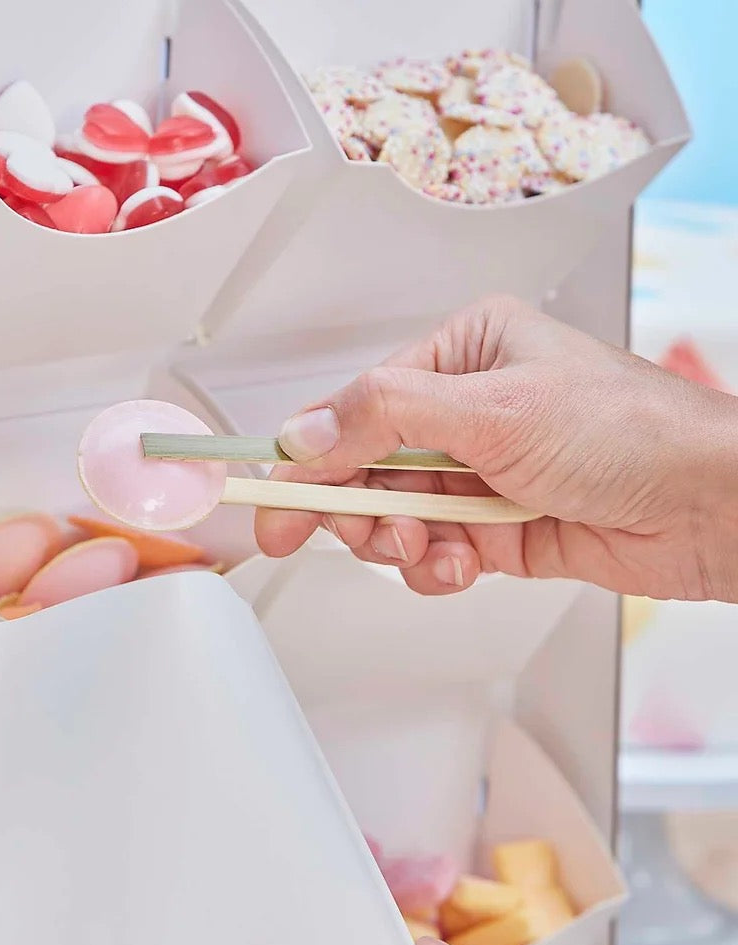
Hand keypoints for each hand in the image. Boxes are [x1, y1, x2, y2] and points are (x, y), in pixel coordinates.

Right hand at [255, 295, 737, 601]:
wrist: (710, 506)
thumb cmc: (631, 432)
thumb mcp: (494, 409)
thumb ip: (384, 417)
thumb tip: (304, 432)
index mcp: (460, 355)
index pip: (354, 408)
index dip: (307, 458)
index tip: (272, 499)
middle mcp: (464, 411)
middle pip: (365, 467)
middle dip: (358, 507)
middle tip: (339, 533)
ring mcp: (478, 473)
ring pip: (395, 516)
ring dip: (402, 542)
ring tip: (430, 547)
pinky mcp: (494, 527)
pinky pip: (433, 553)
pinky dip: (437, 568)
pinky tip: (465, 564)